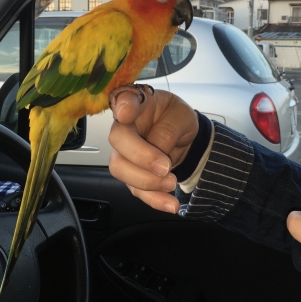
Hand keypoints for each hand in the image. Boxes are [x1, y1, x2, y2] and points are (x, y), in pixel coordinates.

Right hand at [108, 87, 197, 213]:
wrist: (183, 138)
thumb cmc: (176, 119)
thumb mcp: (182, 115)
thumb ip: (169, 128)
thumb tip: (157, 148)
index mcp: (137, 103)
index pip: (124, 98)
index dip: (123, 105)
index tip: (127, 113)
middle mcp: (124, 126)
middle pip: (118, 140)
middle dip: (140, 156)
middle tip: (165, 166)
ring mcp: (124, 152)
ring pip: (121, 168)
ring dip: (147, 181)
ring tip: (172, 182)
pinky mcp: (131, 174)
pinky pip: (136, 189)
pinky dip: (154, 199)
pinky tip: (170, 203)